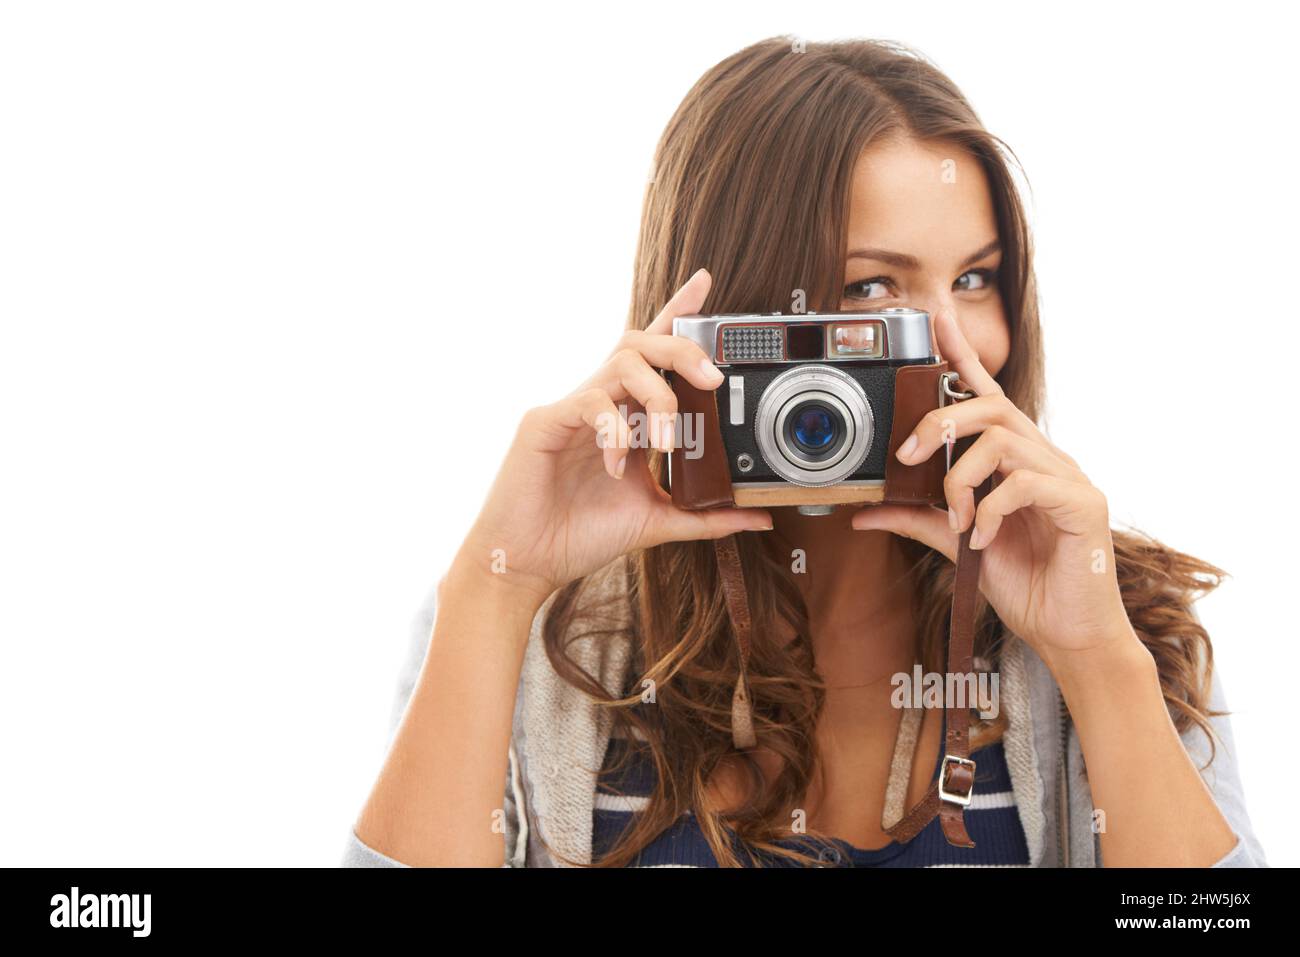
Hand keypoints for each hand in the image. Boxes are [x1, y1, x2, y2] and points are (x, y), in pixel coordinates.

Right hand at [461, 268, 772, 600]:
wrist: (528, 562)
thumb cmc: (582, 534)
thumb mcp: (658, 522)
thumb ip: (707, 514)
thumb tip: (760, 518)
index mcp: (627, 415)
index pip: (654, 352)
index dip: (679, 312)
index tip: (706, 284)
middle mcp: (602, 403)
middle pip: (642, 342)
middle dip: (683, 348)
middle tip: (713, 378)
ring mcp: (573, 408)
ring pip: (621, 361)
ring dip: (658, 396)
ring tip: (667, 442)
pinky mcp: (545, 423)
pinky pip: (589, 403)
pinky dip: (615, 430)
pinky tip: (618, 465)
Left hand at [850, 308, 1139, 669]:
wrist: (1068, 633)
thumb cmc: (1023, 582)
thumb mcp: (957, 544)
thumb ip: (918, 519)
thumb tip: (865, 511)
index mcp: (1014, 458)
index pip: (986, 393)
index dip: (962, 353)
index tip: (935, 318)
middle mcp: (1043, 456)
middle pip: (989, 406)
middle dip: (940, 424)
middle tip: (909, 459)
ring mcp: (1067, 476)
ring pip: (1002, 442)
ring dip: (962, 480)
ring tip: (959, 521)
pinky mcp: (1083, 503)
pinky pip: (1025, 484)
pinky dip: (992, 511)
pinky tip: (984, 541)